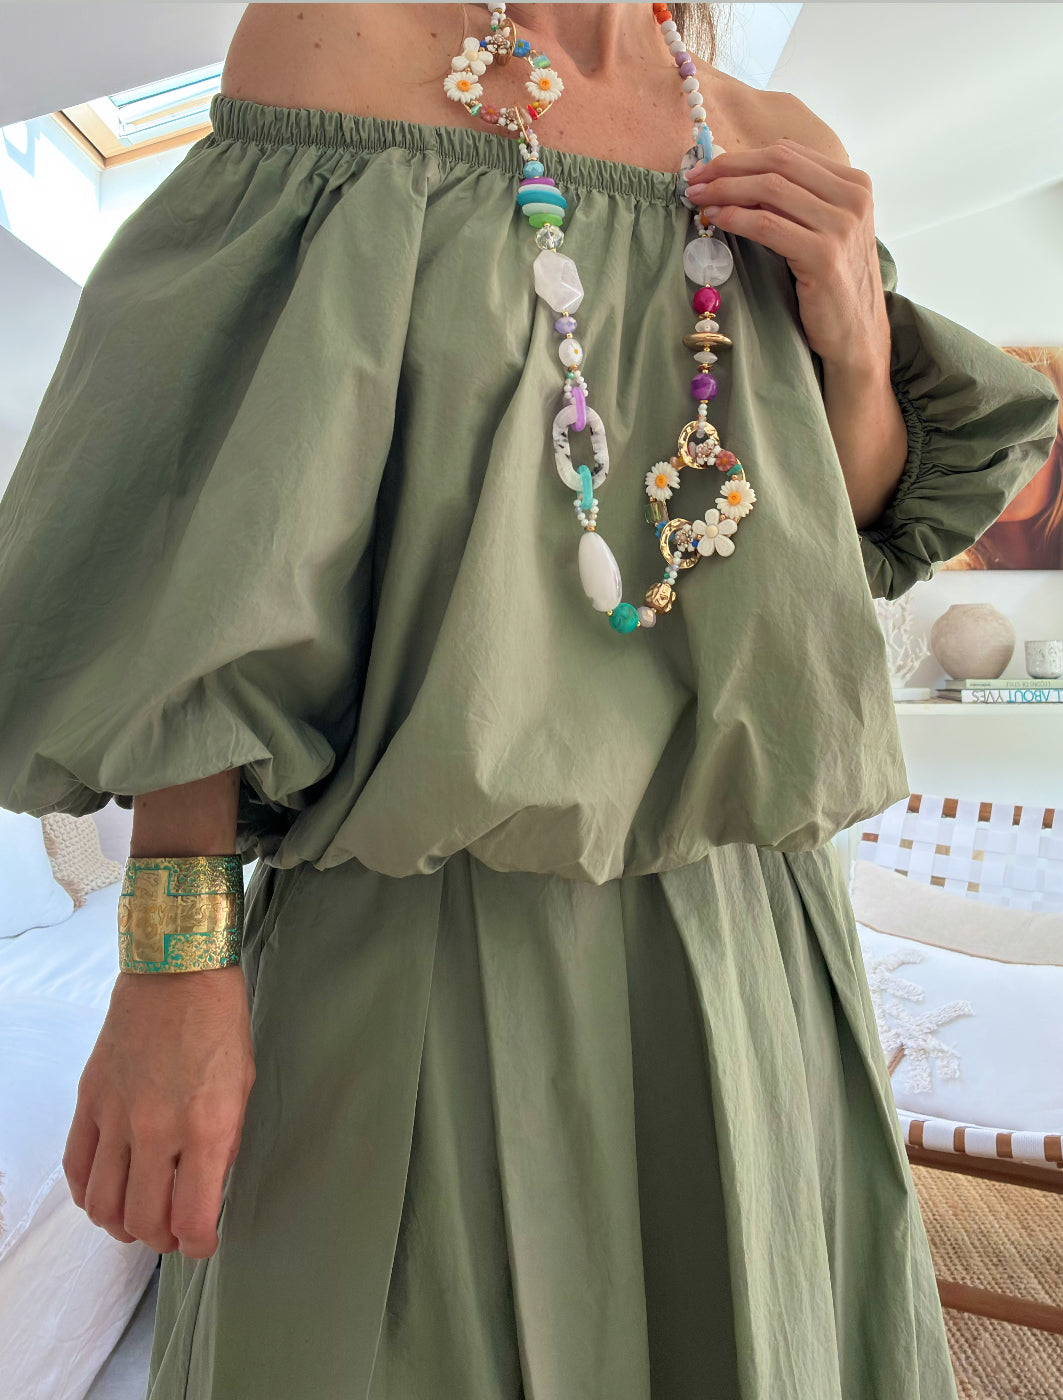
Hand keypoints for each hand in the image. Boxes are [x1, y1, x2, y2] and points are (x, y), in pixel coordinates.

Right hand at [63, 965, 255, 1258]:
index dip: (198, 1244)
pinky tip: (106, 1192)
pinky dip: (88, 1193)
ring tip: (139, 1218)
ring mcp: (117, 1116)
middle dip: (162, 1239)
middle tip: (173, 1231)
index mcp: (207, 1127)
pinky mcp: (89, 1101)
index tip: (203, 1242)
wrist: (176, 972)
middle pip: (143, 1220)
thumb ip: (224, 1142)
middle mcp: (157, 1129)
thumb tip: (207, 1189)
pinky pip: (77, 1168)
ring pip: (103, 1204)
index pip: (192, 1218)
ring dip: (121, 1224)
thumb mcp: (242, 1085)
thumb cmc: (219, 1023)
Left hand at [684, 139, 889, 371]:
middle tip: (694, 181)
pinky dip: (736, 218)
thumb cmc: (833, 286)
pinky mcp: (824, 255)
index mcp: (855, 183)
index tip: (708, 168)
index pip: (790, 153)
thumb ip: (796, 203)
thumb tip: (739, 180)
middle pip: (778, 164)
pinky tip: (717, 219)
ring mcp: (841, 225)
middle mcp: (853, 197)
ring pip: (770, 190)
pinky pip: (768, 225)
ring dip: (726, 190)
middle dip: (728, 168)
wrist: (857, 335)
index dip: (743, 157)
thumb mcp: (822, 231)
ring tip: (698, 199)